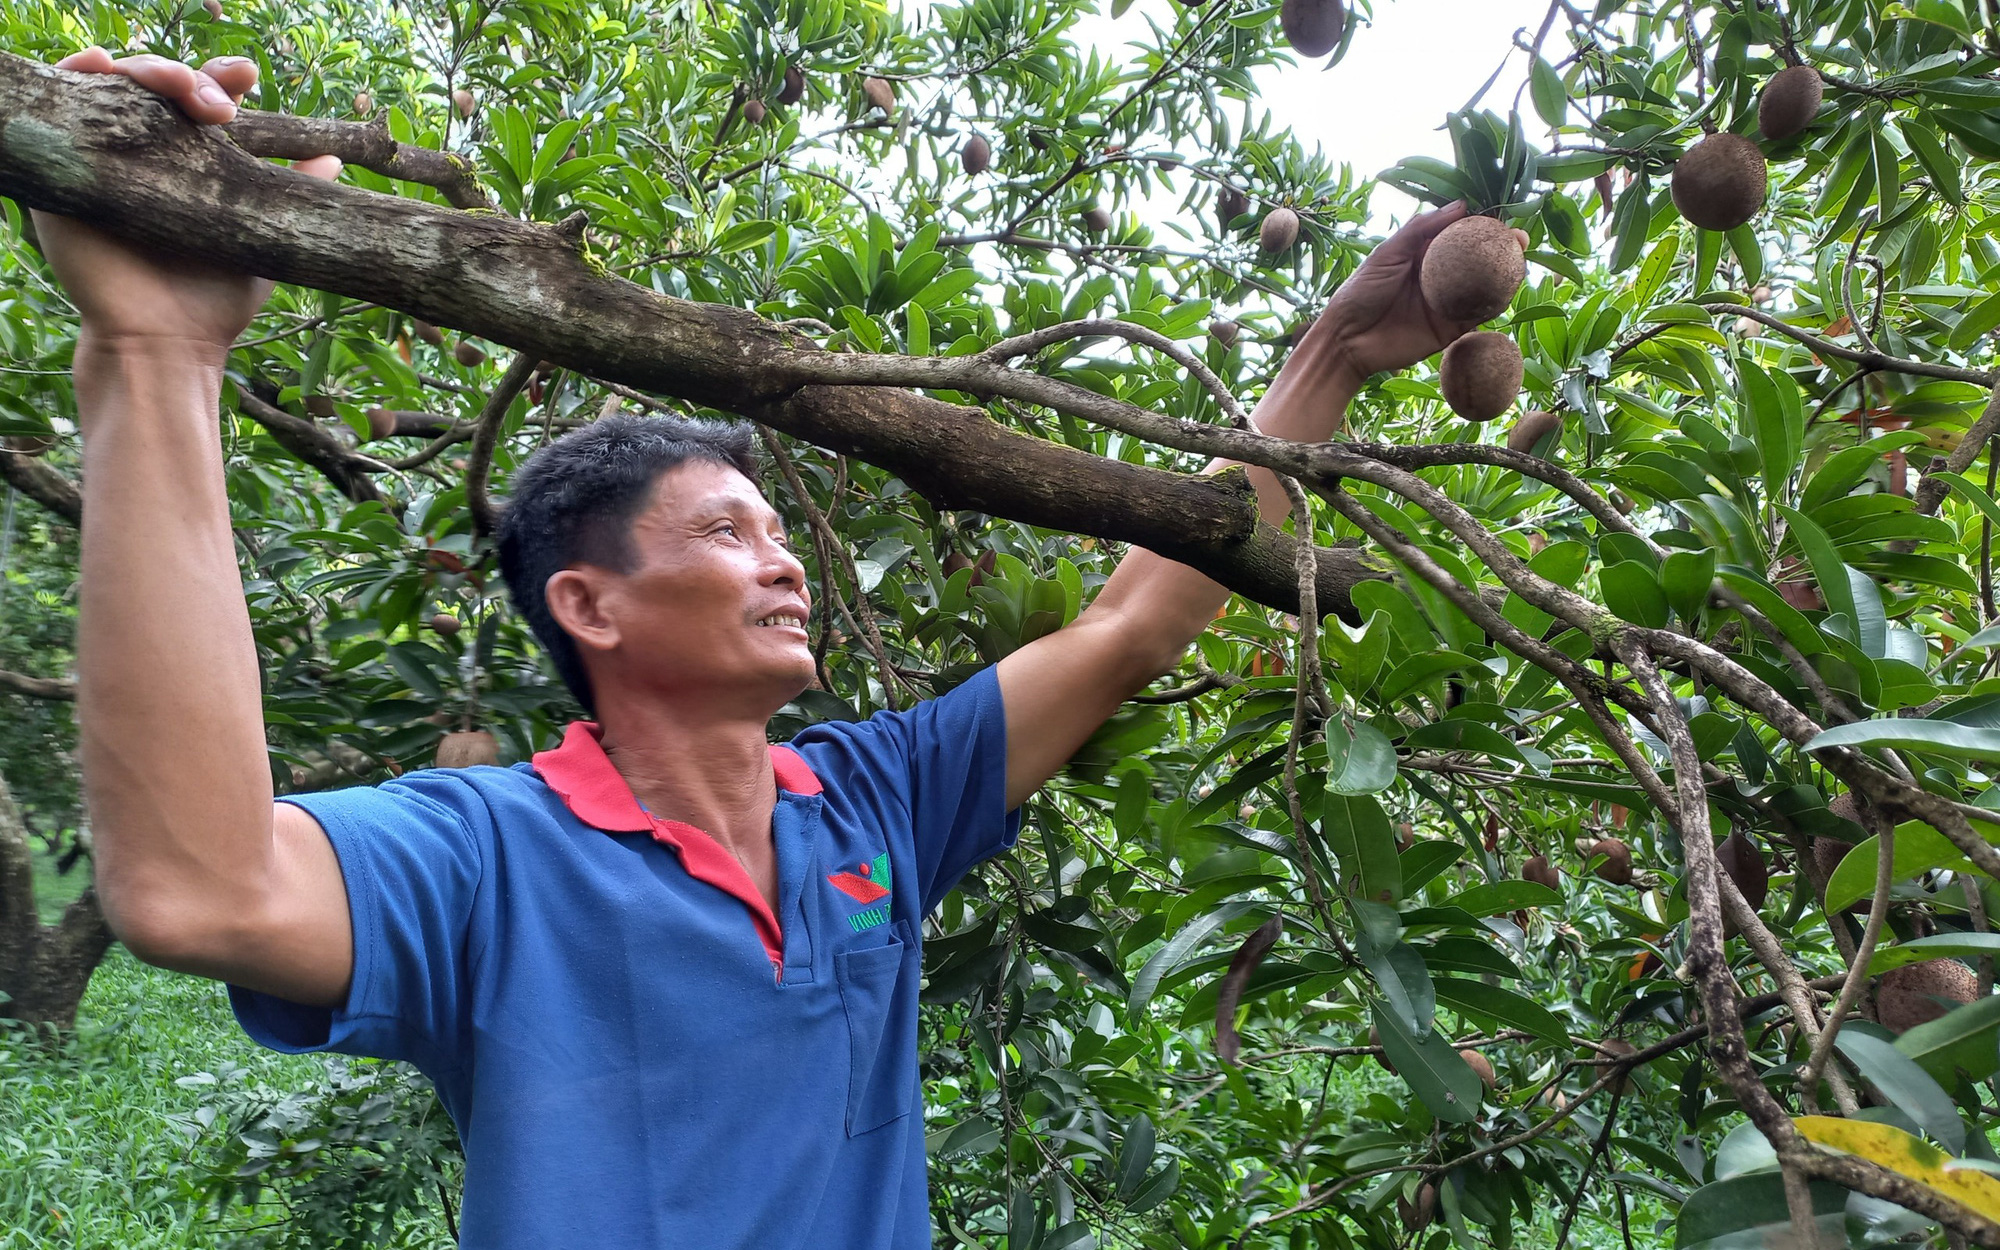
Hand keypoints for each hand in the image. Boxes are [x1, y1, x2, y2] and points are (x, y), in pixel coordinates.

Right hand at [31, 48, 342, 359]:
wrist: (166, 344)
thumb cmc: (215, 301)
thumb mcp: (263, 238)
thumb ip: (294, 196)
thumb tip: (333, 157)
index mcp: (193, 163)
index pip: (202, 102)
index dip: (221, 80)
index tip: (248, 75)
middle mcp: (147, 154)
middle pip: (160, 87)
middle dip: (190, 77)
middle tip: (220, 103)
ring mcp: (103, 159)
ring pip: (114, 87)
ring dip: (144, 70)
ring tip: (175, 85)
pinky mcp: (64, 174)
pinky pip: (60, 109)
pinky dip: (76, 76)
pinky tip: (98, 65)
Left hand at [1309, 201, 1529, 385]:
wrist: (1347, 340)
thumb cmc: (1360, 291)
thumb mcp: (1387, 253)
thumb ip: (1420, 229)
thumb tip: (1461, 205)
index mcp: (1424, 254)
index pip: (1459, 235)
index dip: (1481, 225)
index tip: (1502, 215)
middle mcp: (1439, 277)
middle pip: (1478, 260)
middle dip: (1502, 249)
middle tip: (1520, 238)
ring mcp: (1447, 303)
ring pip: (1483, 287)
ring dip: (1505, 275)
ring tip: (1521, 261)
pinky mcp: (1449, 330)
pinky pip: (1477, 316)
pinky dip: (1495, 305)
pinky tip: (1509, 292)